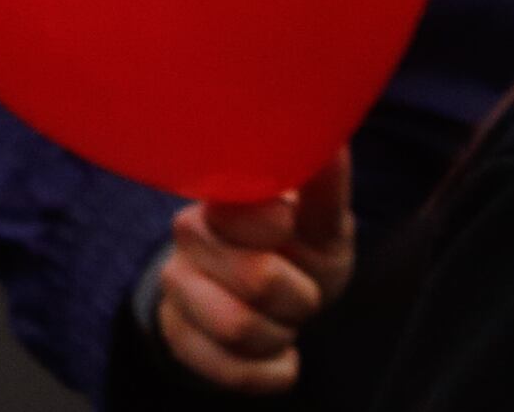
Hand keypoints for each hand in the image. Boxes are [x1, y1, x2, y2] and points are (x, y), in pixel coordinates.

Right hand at [145, 157, 353, 392]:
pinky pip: (232, 371)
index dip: (277, 226)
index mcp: (222, 199)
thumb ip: (325, 188)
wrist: (268, 296)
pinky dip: (274, 370)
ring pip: (238, 328)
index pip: (238, 212)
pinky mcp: (181, 339)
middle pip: (256, 279)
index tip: (287, 225)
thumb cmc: (300, 248)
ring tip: (285, 319)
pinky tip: (279, 353)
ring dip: (282, 332)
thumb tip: (334, 141)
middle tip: (298, 285)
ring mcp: (180, 291)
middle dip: (299, 294)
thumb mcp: (322, 222)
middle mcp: (189, 239)